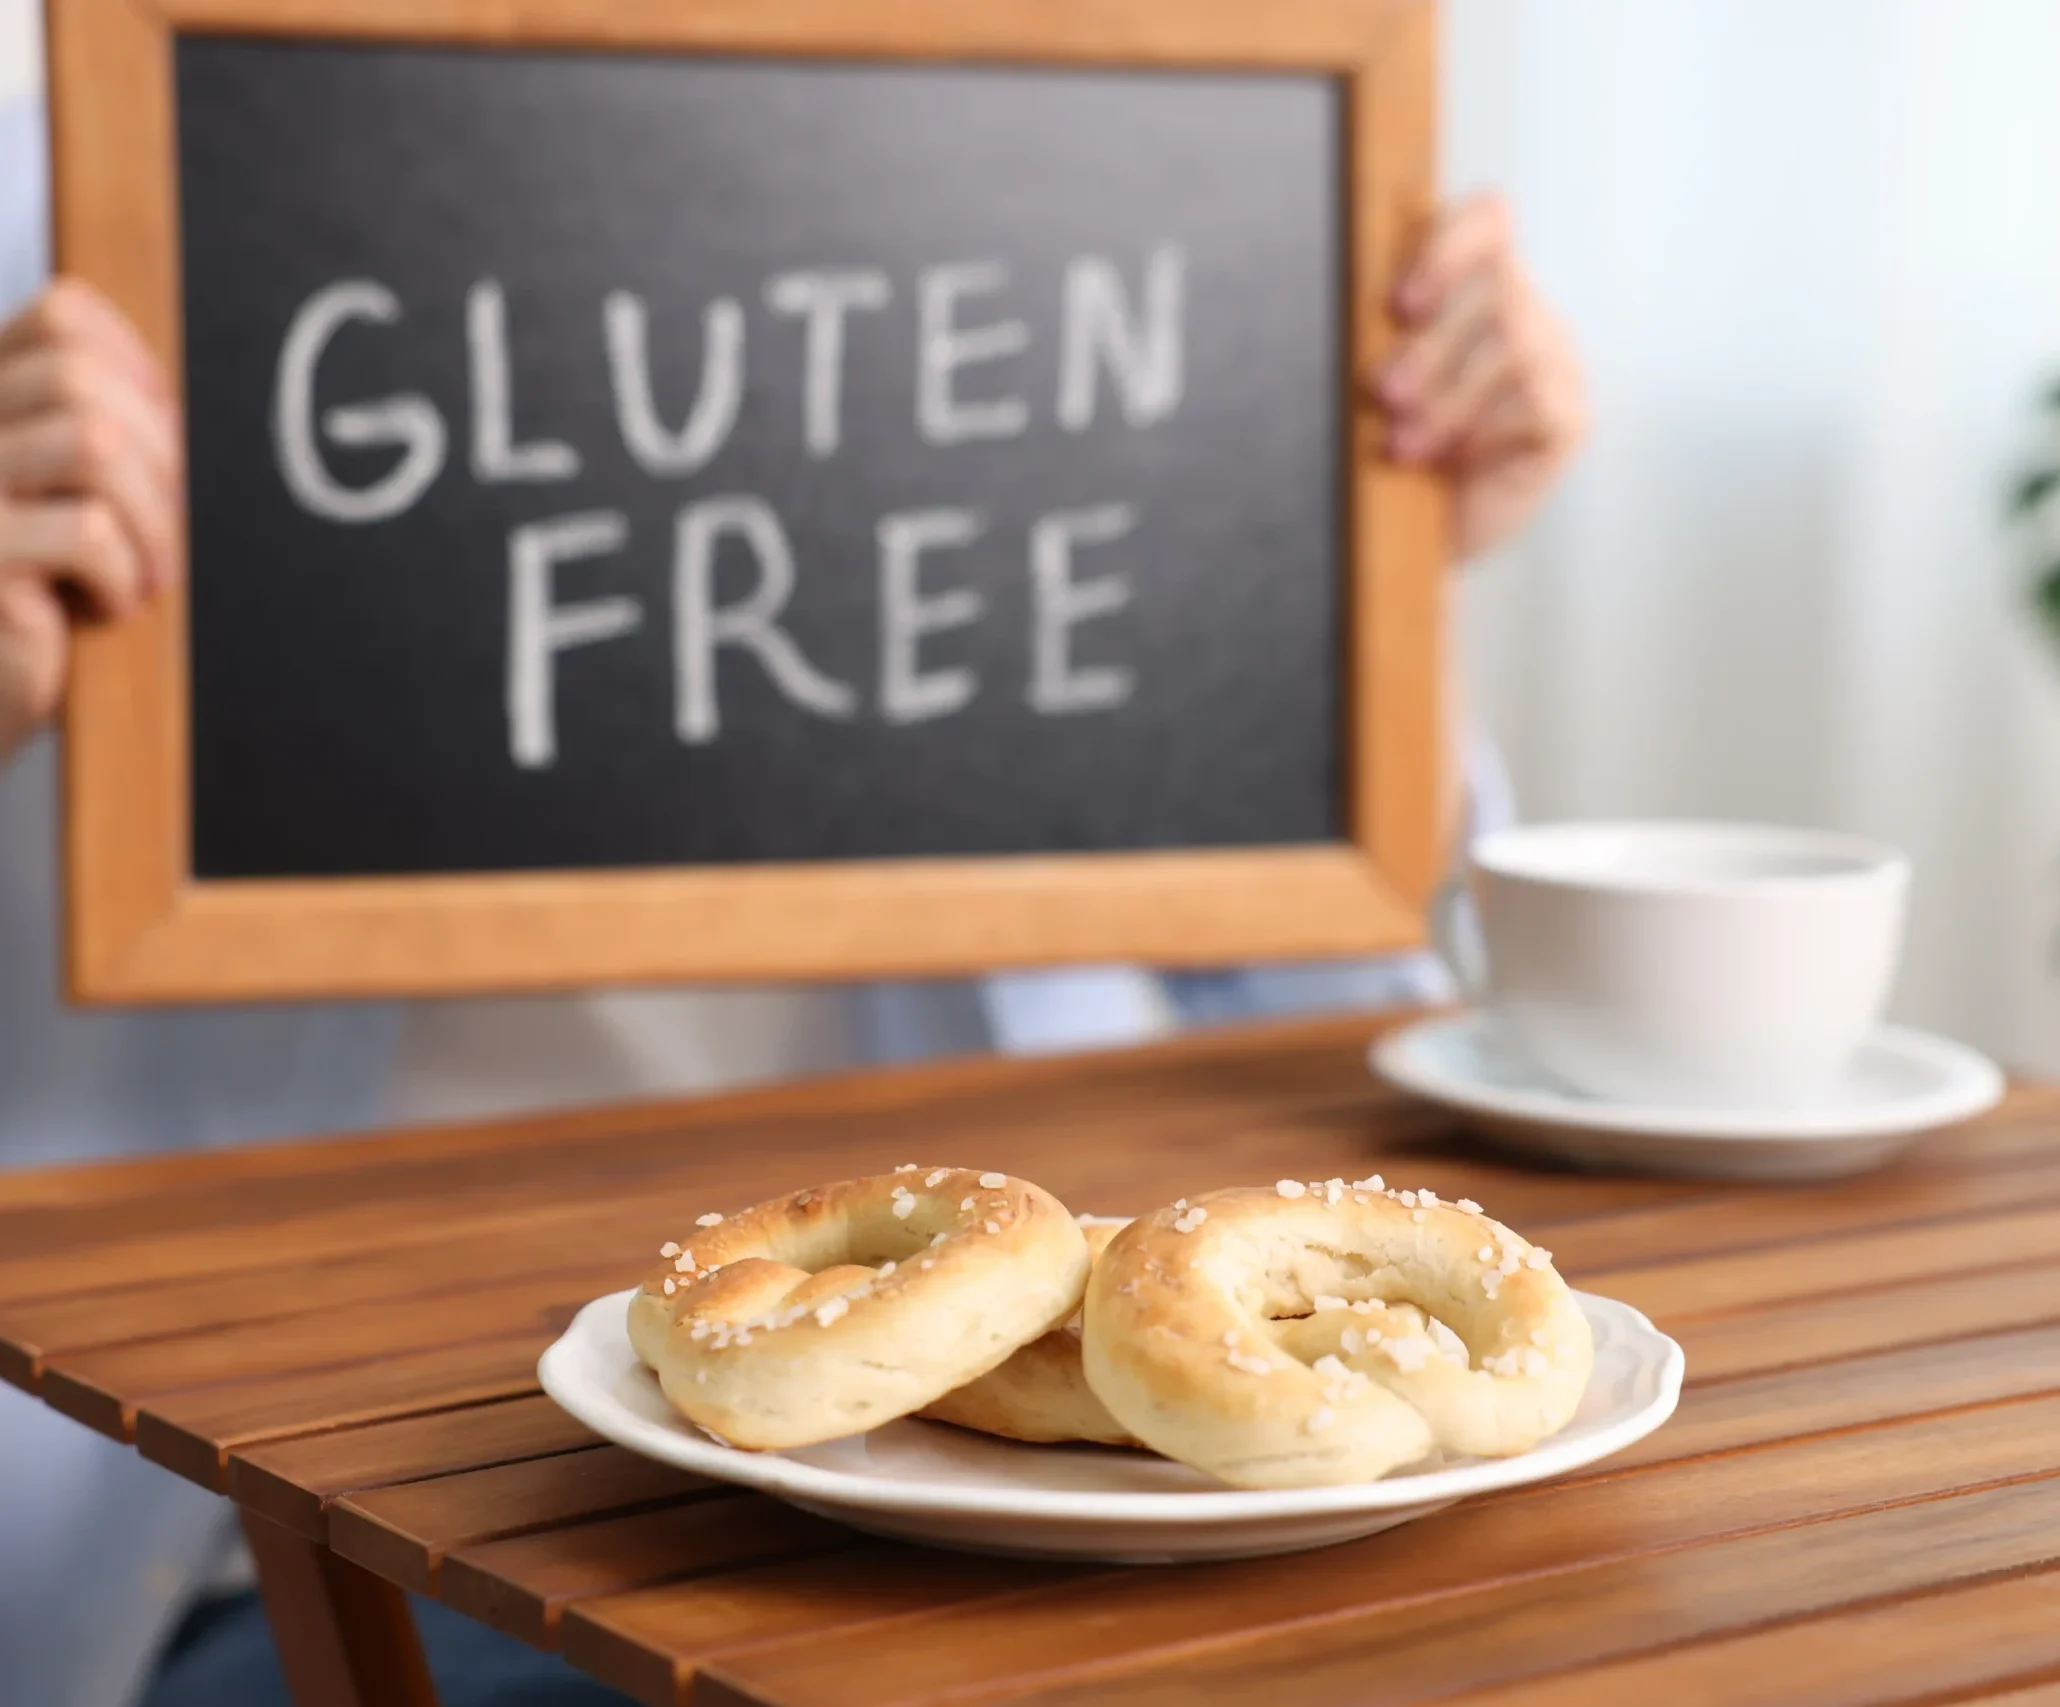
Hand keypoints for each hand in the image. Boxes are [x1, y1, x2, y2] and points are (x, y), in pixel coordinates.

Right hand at [0, 279, 179, 760]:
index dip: (138, 370)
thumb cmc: (31, 603)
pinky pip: (87, 532)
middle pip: (81, 375)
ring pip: (93, 443)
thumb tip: (182, 407)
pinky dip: (123, 574)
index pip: (61, 318)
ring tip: (147, 575)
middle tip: (167, 529)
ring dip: (150, 519)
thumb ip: (95, 435)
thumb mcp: (61, 497)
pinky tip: (106, 607)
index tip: (167, 441)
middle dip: (158, 454)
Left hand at [1373, 193, 1585, 561]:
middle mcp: (1529, 315)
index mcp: (1478, 289)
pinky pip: (1537, 400)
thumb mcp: (1374, 382)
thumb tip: (1346, 295)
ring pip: (1517, 342)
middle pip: (1500, 285)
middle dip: (1432, 345)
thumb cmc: (1387, 451)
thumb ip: (1378, 330)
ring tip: (1403, 444)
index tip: (1399, 307)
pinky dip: (1481, 429)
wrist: (1409, 541)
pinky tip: (1445, 460)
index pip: (1489, 221)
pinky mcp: (1570, 419)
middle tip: (1383, 395)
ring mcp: (1559, 365)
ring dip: (1449, 395)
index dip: (1449, 245)